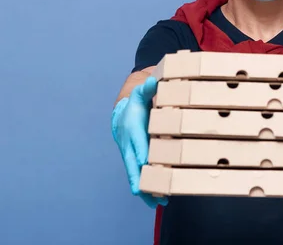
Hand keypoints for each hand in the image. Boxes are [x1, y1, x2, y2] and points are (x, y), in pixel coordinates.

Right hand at [111, 75, 167, 207]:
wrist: (123, 116)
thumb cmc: (137, 105)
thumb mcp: (141, 94)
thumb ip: (148, 88)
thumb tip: (152, 81)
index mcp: (133, 129)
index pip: (137, 142)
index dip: (140, 152)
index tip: (144, 162)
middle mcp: (130, 146)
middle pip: (133, 164)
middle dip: (141, 178)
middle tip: (150, 192)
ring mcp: (131, 156)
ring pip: (136, 176)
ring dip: (146, 190)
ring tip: (158, 202)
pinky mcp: (135, 163)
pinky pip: (140, 178)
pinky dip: (147, 190)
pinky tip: (157, 201)